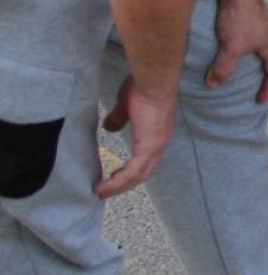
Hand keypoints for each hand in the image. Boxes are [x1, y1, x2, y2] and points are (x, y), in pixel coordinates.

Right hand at [96, 78, 175, 197]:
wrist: (153, 81)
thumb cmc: (142, 87)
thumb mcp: (126, 105)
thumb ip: (120, 118)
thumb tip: (110, 127)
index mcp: (157, 132)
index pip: (147, 158)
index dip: (134, 170)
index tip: (116, 175)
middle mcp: (160, 141)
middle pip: (145, 172)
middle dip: (126, 183)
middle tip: (108, 190)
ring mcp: (156, 146)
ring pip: (139, 175)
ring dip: (119, 187)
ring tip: (101, 193)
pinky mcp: (149, 147)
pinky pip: (132, 173)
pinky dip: (118, 183)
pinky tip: (104, 187)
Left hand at [207, 0, 267, 102]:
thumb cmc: (239, 18)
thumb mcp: (230, 47)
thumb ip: (223, 68)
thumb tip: (213, 84)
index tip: (260, 99)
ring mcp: (267, 24)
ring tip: (262, 62)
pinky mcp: (257, 16)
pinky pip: (265, 35)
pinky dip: (262, 44)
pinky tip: (249, 43)